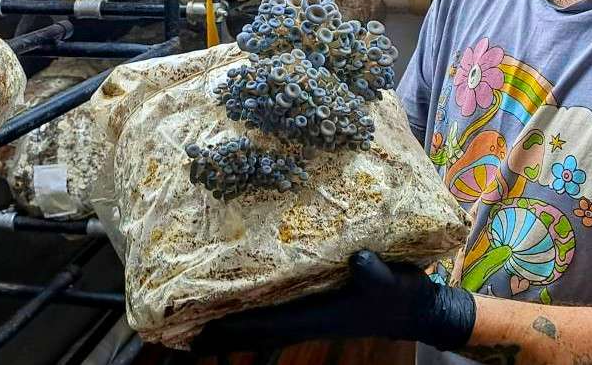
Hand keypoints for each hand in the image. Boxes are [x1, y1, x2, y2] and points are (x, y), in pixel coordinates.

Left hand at [190, 250, 474, 353]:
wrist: (417, 309)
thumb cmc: (401, 295)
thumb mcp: (390, 280)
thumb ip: (374, 272)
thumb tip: (358, 261)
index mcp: (314, 316)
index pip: (259, 325)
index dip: (226, 329)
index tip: (191, 331)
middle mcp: (303, 317)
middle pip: (248, 328)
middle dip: (215, 329)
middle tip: (174, 324)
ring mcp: (308, 313)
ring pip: (258, 320)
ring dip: (229, 319)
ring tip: (194, 313)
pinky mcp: (315, 304)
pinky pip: (273, 310)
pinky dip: (250, 308)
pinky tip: (238, 297)